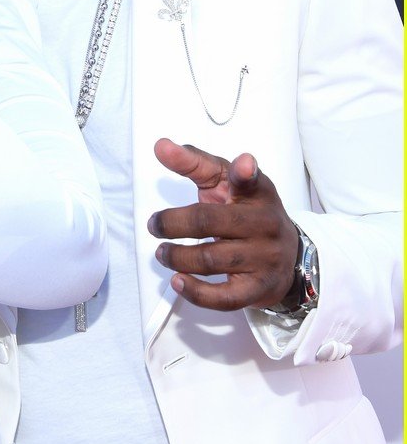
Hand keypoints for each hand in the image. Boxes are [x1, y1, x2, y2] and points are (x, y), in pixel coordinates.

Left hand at [149, 138, 298, 310]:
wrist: (288, 256)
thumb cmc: (247, 212)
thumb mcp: (225, 182)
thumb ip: (194, 163)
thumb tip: (161, 146)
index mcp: (257, 192)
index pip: (250, 180)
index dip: (246, 172)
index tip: (243, 164)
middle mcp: (264, 223)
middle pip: (211, 222)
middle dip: (174, 223)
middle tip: (155, 225)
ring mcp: (264, 258)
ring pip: (212, 259)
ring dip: (177, 257)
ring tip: (162, 252)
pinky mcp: (258, 289)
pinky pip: (224, 297)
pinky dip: (195, 292)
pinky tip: (177, 280)